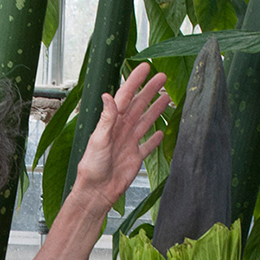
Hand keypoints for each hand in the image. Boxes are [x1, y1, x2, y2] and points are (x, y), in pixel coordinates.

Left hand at [73, 62, 169, 212]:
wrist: (97, 192)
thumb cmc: (92, 168)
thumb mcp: (98, 139)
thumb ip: (106, 118)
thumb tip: (108, 96)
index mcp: (112, 123)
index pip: (125, 97)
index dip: (135, 81)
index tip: (145, 67)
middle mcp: (121, 130)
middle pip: (138, 105)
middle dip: (150, 91)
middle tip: (162, 77)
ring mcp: (129, 143)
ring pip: (145, 121)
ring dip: (155, 109)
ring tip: (167, 97)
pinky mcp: (135, 158)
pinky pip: (147, 146)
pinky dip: (154, 138)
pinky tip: (161, 132)